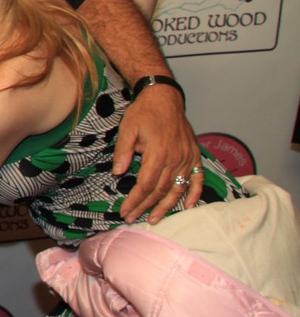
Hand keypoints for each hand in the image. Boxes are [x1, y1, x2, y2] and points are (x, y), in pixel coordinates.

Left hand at [115, 85, 202, 222]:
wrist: (164, 97)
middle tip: (133, 218)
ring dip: (167, 206)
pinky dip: (194, 193)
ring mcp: (188, 157)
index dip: (135, 200)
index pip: (146, 184)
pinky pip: (198, 178)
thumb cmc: (144, 112)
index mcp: (159, 152)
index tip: (125, 211)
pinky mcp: (195, 155)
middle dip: (146, 206)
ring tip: (155, 219)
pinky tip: (188, 206)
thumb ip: (122, 151)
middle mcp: (177, 158)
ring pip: (178, 188)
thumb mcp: (127, 128)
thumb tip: (117, 173)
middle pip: (161, 190)